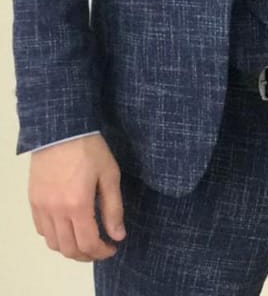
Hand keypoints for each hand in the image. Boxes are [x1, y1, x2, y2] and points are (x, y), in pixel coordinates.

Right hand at [28, 133, 125, 261]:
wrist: (62, 129)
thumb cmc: (90, 149)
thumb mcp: (109, 174)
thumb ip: (113, 208)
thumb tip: (118, 236)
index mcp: (78, 205)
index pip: (89, 244)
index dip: (102, 252)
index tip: (112, 247)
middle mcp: (57, 211)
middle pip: (70, 249)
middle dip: (87, 255)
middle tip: (99, 248)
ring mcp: (42, 207)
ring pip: (53, 243)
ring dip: (70, 248)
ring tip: (83, 241)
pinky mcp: (33, 200)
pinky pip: (41, 229)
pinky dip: (54, 236)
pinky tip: (66, 228)